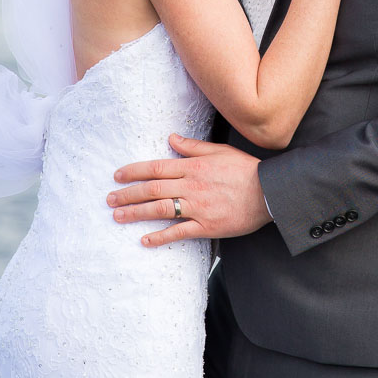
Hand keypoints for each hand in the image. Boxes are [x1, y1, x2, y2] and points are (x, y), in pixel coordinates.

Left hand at [106, 134, 270, 246]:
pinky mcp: (207, 226)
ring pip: (160, 210)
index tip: (117, 176)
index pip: (157, 167)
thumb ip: (193, 146)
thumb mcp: (219, 151)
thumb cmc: (245, 169)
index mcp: (193, 167)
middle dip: (128, 194)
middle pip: (152, 189)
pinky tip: (144, 240)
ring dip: (136, 213)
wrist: (268, 192)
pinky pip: (179, 232)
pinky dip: (160, 237)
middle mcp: (191, 186)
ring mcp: (198, 208)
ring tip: (117, 216)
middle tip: (109, 198)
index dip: (134, 171)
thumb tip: (171, 138)